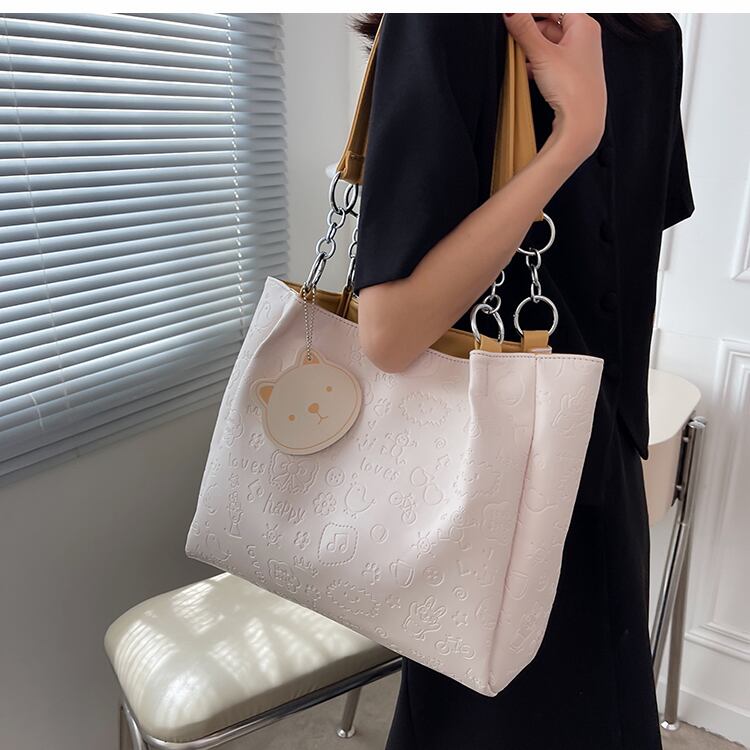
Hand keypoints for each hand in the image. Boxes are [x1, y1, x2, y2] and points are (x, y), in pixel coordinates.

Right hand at [502, 13, 606, 161]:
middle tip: (511, 32)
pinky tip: (525, 69)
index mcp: (583, 25)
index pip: (553, 6)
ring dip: (531, 46)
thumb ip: (524, 29)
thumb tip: (510, 10)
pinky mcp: (572, 75)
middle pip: (551, 22)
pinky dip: (537, 61)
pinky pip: (551, 60)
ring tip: (516, 52)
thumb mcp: (542, 54)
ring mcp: (579, 57)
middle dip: (530, 27)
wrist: (582, 123)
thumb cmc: (572, 89)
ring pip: (550, 43)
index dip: (532, 10)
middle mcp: (584, 38)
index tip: (514, 14)